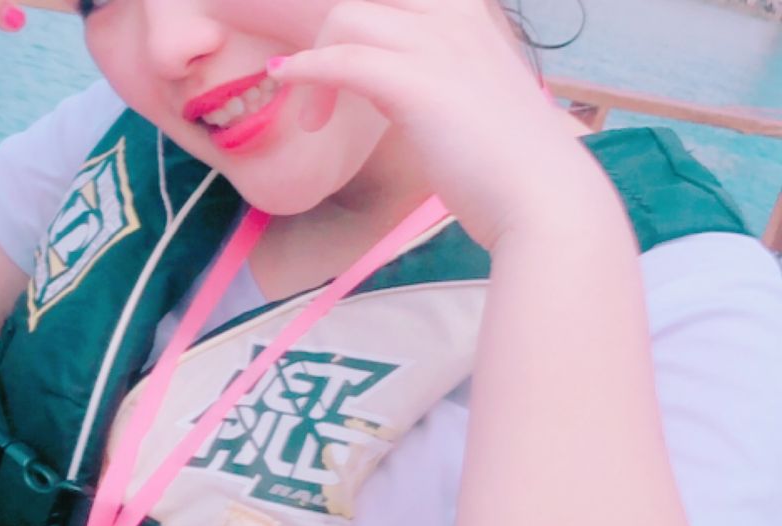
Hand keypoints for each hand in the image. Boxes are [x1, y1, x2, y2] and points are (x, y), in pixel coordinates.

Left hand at [269, 0, 600, 247]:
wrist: (543, 201)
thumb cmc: (507, 167)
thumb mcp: (472, 104)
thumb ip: (437, 83)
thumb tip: (398, 91)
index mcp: (470, 17)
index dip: (354, 24)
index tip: (332, 59)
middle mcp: (455, 18)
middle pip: (364, 1)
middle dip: (326, 35)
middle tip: (316, 94)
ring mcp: (439, 46)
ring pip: (346, 19)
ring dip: (314, 64)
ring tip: (315, 119)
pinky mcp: (417, 84)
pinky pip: (342, 59)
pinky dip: (306, 69)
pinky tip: (285, 78)